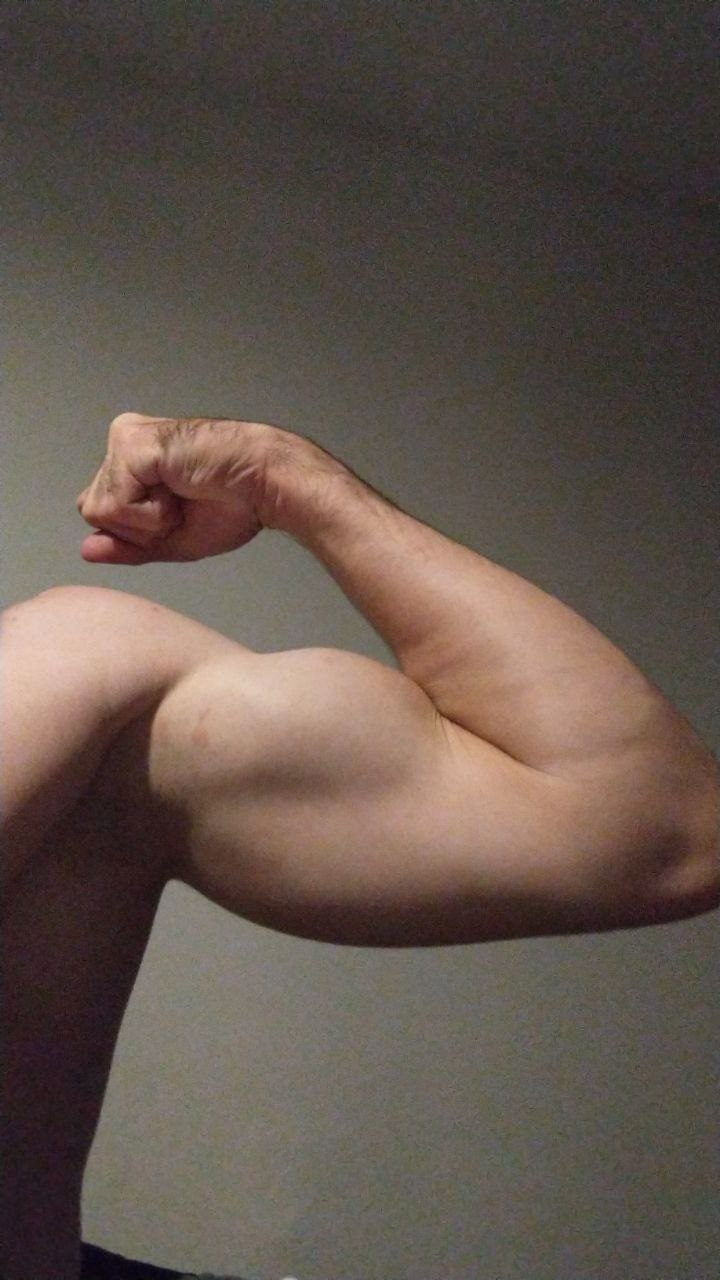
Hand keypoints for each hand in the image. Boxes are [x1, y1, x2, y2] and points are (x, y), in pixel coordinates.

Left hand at [76, 413, 276, 563]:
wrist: (264, 485)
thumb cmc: (232, 505)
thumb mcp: (170, 540)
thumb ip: (126, 546)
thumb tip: (86, 550)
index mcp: (131, 460)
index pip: (99, 511)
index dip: (136, 531)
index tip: (178, 516)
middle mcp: (124, 443)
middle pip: (94, 512)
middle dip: (139, 527)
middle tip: (183, 507)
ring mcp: (125, 439)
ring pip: (101, 510)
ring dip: (148, 520)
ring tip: (184, 496)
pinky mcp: (131, 444)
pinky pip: (117, 505)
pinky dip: (152, 514)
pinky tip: (181, 488)